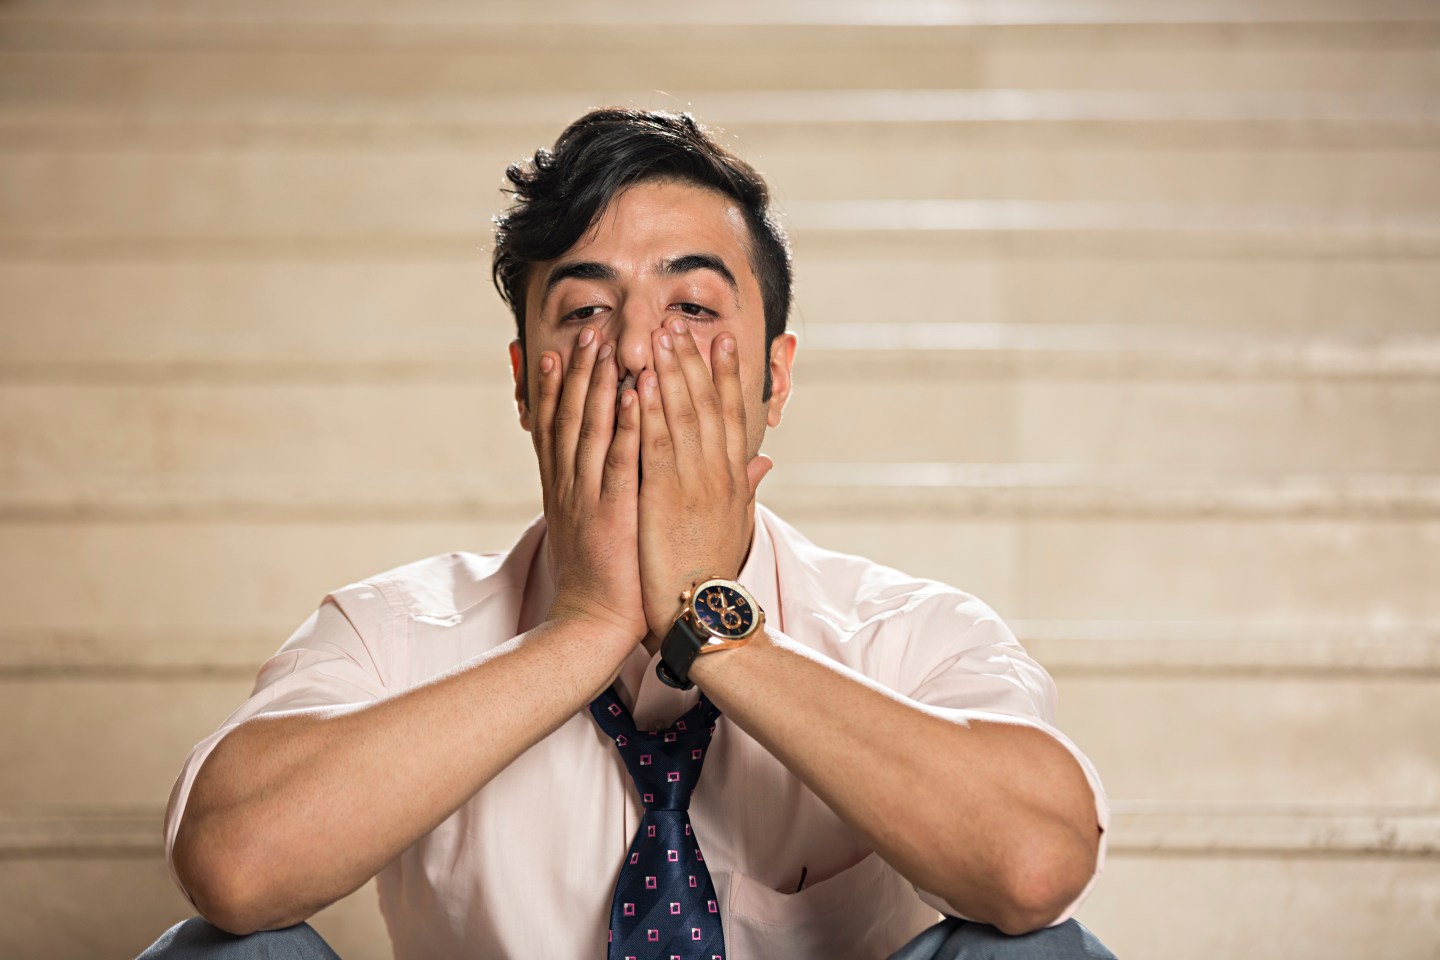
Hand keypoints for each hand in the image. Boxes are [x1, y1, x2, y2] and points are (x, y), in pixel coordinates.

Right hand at [532, 327, 646, 642]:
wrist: (592, 623)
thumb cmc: (603, 582)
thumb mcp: (595, 531)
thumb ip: (601, 496)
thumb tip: (604, 474)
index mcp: (564, 491)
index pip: (555, 430)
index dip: (556, 390)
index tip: (557, 354)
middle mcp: (569, 486)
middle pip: (568, 419)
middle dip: (578, 373)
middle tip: (586, 334)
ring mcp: (588, 496)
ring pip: (590, 429)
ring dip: (598, 385)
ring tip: (604, 347)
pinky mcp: (612, 511)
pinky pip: (619, 459)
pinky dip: (626, 424)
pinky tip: (634, 394)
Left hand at [636, 317, 772, 639]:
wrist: (704, 614)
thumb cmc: (712, 571)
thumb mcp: (736, 523)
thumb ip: (746, 485)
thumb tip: (763, 458)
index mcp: (731, 478)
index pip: (731, 414)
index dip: (726, 374)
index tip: (720, 339)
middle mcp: (716, 473)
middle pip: (707, 404)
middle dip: (693, 361)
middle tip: (680, 323)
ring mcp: (693, 483)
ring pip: (682, 416)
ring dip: (671, 373)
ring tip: (659, 336)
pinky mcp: (664, 498)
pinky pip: (655, 446)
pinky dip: (650, 412)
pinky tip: (642, 382)